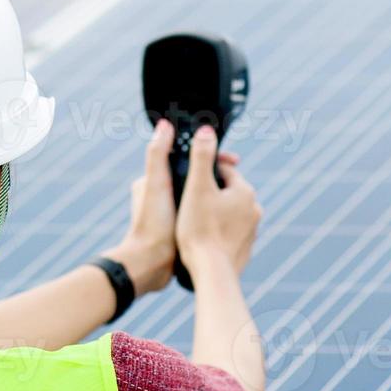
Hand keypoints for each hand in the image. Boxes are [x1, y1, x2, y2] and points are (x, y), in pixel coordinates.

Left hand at [108, 119, 239, 294]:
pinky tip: (230, 219)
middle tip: (241, 183)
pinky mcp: (181, 230)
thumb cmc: (152, 224)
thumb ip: (158, 153)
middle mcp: (163, 195)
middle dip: (217, 177)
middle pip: (196, 177)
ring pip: (202, 197)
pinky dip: (215, 213)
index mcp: (155, 180)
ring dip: (219, 196)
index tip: (234, 161)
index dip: (211, 158)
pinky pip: (203, 215)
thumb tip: (164, 125)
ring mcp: (173, 214)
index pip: (188, 160)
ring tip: (239, 201)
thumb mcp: (156, 183)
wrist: (150, 265)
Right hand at [175, 125, 260, 279]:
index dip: (202, 172)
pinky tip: (202, 239)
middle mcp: (254, 209)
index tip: (187, 180)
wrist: (212, 272)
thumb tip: (206, 130)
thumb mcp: (196, 188)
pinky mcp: (246, 248)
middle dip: (208, 193)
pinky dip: (217, 232)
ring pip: (228, 212)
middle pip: (226, 191)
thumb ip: (201, 156)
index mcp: (245, 191)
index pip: (223, 170)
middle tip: (187, 203)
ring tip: (192, 222)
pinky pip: (229, 232)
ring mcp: (252, 230)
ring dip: (213, 212)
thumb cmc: (200, 230)